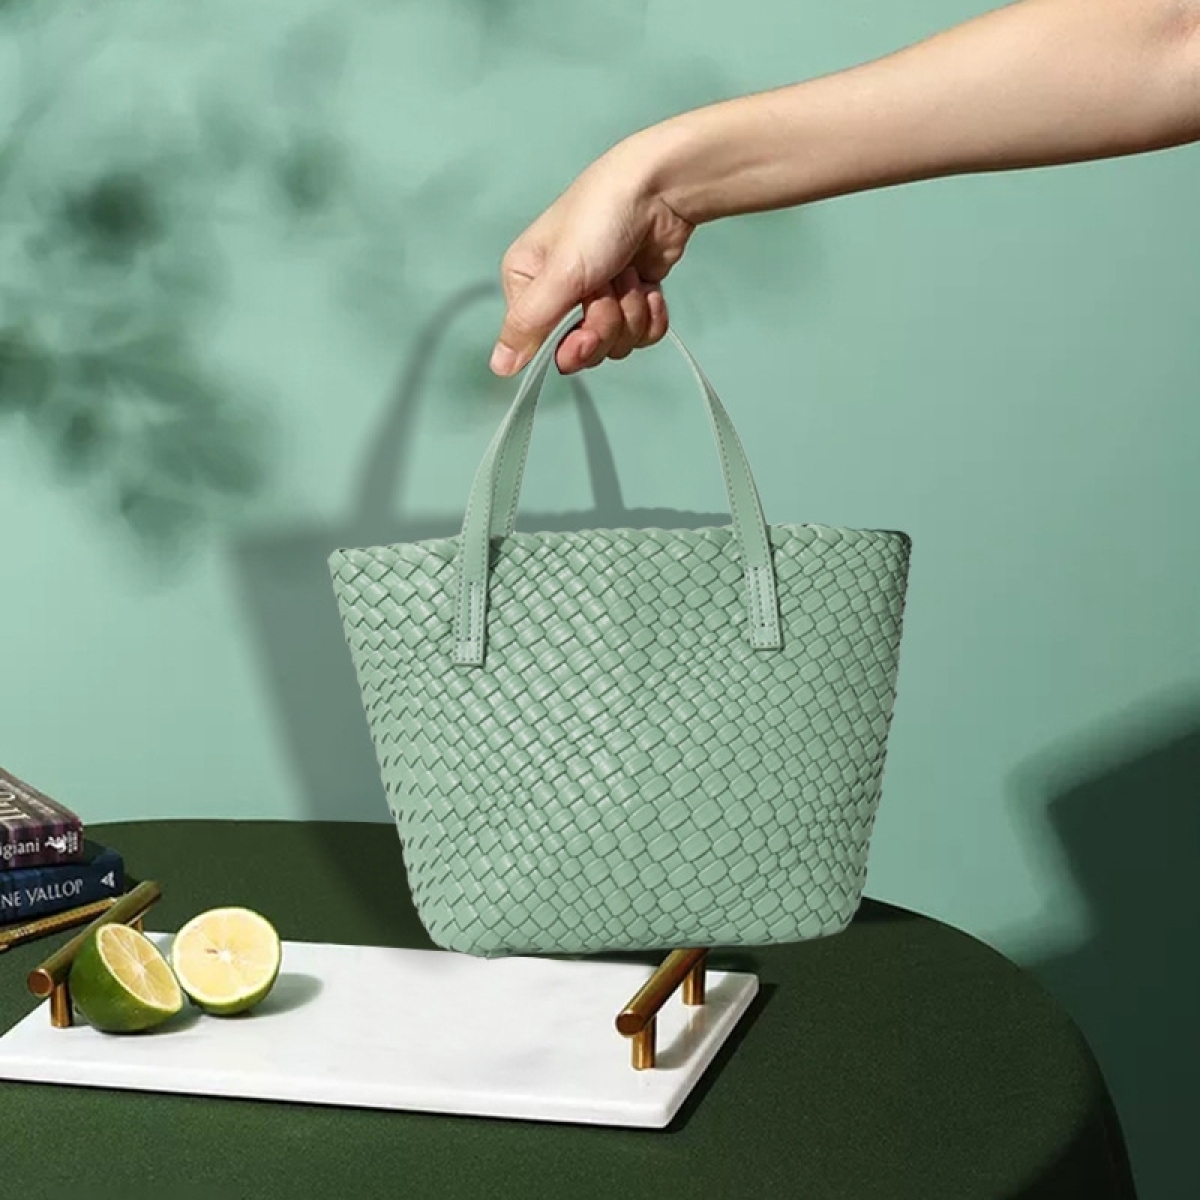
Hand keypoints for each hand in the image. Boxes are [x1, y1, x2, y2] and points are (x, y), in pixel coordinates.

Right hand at [489, 138, 695, 376]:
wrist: (660, 191)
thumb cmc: (601, 219)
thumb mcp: (559, 273)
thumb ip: (527, 324)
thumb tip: (499, 368)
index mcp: (526, 284)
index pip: (542, 346)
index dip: (571, 345)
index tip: (585, 328)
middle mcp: (557, 295)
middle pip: (583, 350)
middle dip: (605, 325)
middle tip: (611, 288)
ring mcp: (597, 299)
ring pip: (616, 344)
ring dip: (630, 311)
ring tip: (629, 273)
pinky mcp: (632, 299)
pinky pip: (641, 335)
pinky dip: (650, 313)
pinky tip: (649, 286)